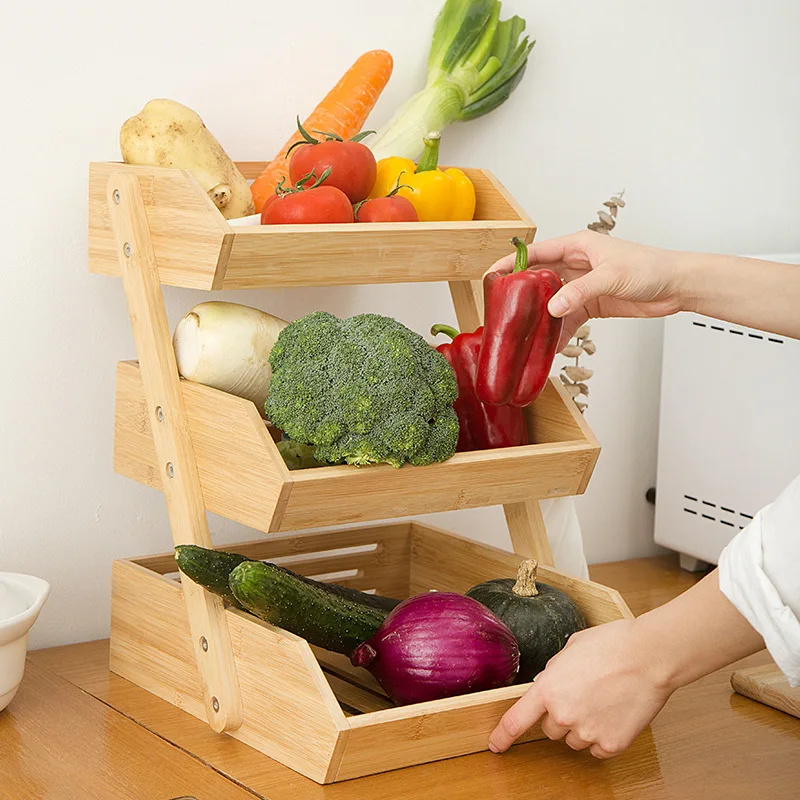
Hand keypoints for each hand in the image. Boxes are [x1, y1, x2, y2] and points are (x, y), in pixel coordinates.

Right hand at [485, 232, 686, 348]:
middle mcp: (576, 264)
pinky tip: (548, 346)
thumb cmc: (651, 268)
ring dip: (540, 318)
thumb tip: (552, 308)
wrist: (677, 286)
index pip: (535, 252)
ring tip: (523, 334)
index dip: (511, 263)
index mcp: (576, 246)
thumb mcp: (611, 276)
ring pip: (551, 302)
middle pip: (539, 279)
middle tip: (502, 312)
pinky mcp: (591, 304)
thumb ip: (580, 292)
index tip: (492, 275)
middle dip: (521, 295)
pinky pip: (567, 319)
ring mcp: (582, 285)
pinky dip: (558, 331)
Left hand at [488, 570, 764, 758]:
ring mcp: (588, 733)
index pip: (516, 720)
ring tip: (603, 700)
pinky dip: (603, 736)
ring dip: (582, 726)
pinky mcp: (611, 744)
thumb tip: (552, 681)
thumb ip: (555, 670)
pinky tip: (614, 714)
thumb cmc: (612, 645)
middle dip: (561, 715)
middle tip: (582, 695)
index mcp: (548, 689)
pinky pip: (598, 749)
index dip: (503, 735)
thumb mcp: (570, 649)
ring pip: (574, 740)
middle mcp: (563, 715)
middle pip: (550, 729)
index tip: (496, 745)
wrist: (649, 656)